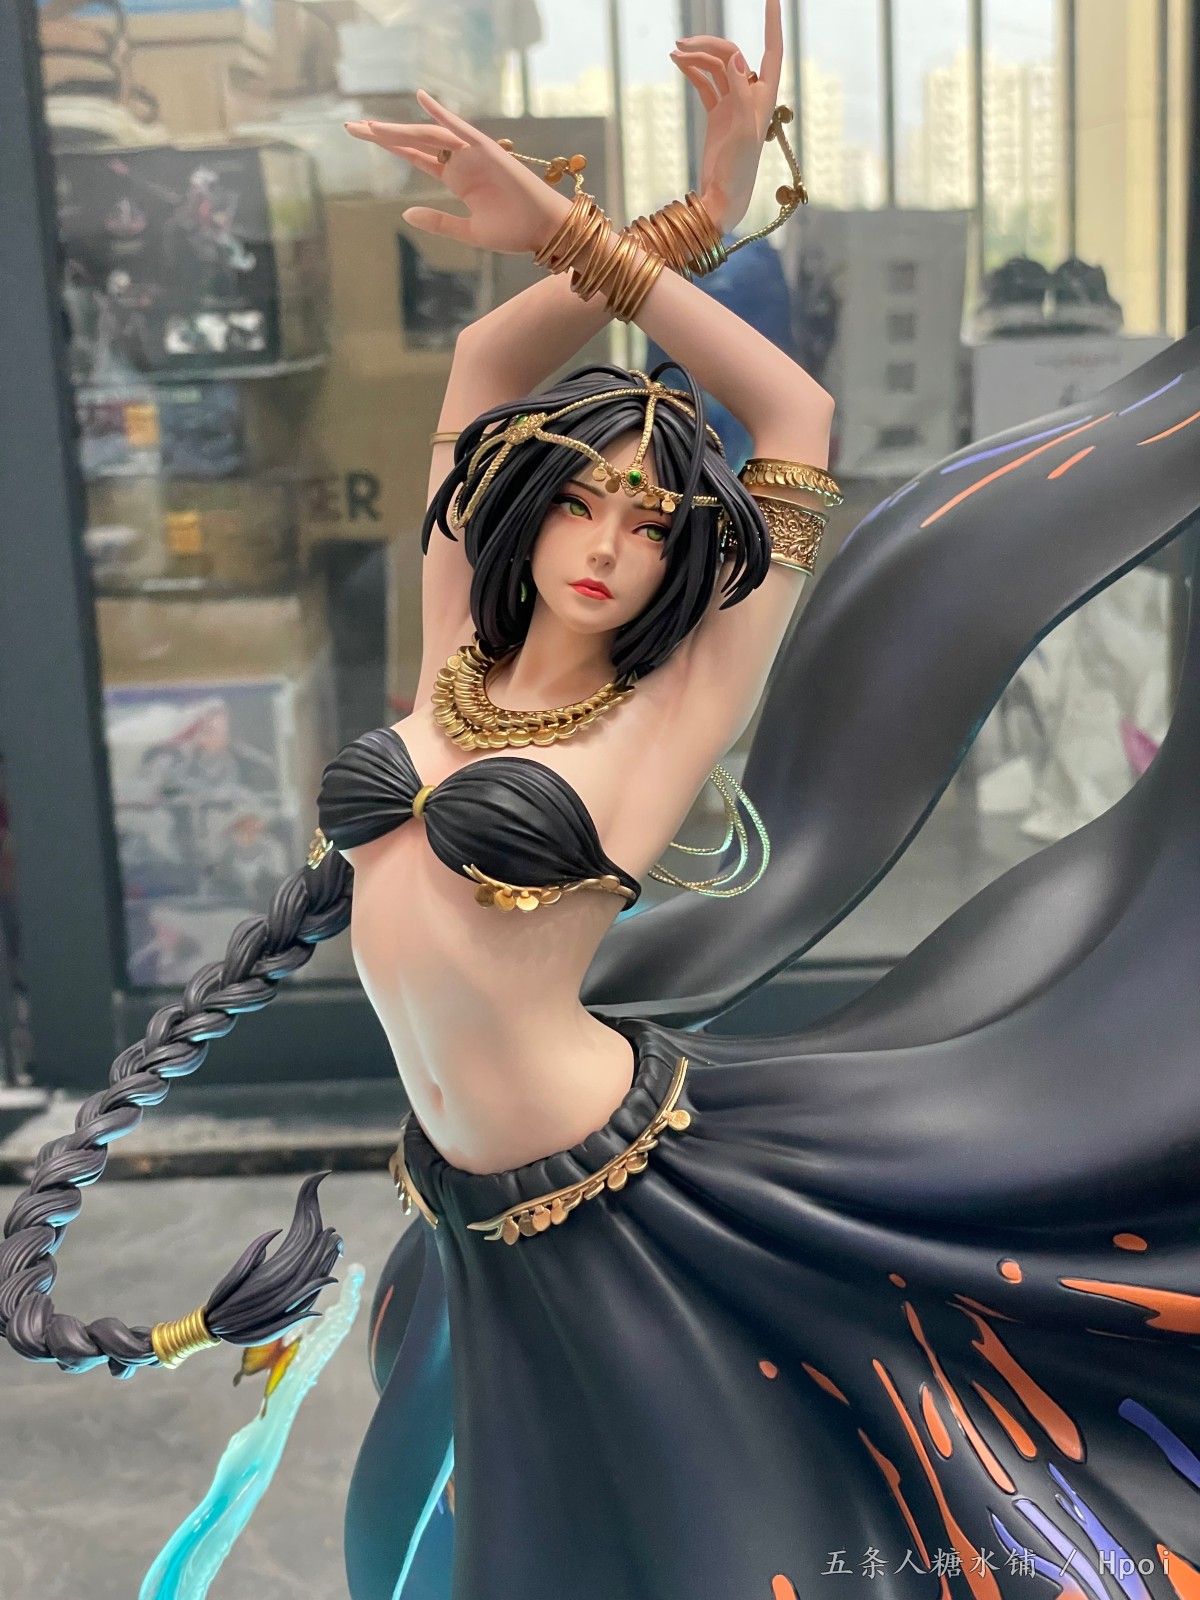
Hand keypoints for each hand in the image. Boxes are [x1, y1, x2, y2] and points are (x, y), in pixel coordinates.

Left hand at [345, 90, 571, 254]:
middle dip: (384, 134)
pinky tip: (423, 100)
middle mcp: (461, 161)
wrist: (543, 230)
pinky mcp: (488, 152)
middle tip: (351, 127)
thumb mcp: (468, 231)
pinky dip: (444, 114)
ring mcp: (473, 154)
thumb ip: (438, 221)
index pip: (415, 156)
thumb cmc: (513, 231)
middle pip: (415, 142)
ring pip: (430, 135)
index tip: (363, 137)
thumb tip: (406, 214)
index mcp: (456, 178)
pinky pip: (462, 129)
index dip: (389, 147)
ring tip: (370, 127)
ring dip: (401, 130)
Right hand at [671, 0, 783, 233]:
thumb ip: (739, 91)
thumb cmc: (740, 168)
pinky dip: (693, 71)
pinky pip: (706, 83)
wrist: (725, 195)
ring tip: (674, 53)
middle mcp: (751, 94)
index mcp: (765, 95)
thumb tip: (735, 57)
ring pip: (716, 67)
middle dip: (709, 45)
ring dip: (696, 57)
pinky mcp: (718, 113)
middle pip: (731, 55)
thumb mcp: (742, 128)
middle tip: (682, 43)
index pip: (773, 48)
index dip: (772, 21)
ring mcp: (733, 102)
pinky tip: (678, 64)